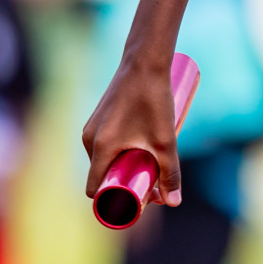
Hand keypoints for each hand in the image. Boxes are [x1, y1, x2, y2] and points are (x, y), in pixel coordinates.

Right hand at [82, 55, 181, 206]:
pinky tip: (140, 148)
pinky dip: (119, 151)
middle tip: (152, 183)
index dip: (113, 202)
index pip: (96, 189)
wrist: (145, 61)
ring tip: (152, 164)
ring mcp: (92, 126)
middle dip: (124, 183)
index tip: (136, 202)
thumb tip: (173, 202)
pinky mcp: (100, 116)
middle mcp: (89, 139)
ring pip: (105, 158)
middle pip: (102, 174)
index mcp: (99, 148)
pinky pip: (105, 143)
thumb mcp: (166, 140)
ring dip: (124, 165)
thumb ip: (171, 172)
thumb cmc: (154, 99)